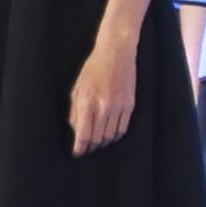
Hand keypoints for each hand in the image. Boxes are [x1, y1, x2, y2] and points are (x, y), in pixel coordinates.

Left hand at [66, 30, 142, 154]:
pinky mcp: (130, 105)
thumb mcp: (78, 88)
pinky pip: (123, 128)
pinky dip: (115, 135)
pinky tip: (110, 134)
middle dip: (91, 146)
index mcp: (87, 102)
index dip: (80, 147)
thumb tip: (76, 130)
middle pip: (97, 138)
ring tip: (98, 142)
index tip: (78, 153)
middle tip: (87, 148)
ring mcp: (119, 106)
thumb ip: (76, 111)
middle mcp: (104, 106)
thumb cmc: (93, 69)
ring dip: (103, 142)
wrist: (116, 53)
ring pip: (110, 136)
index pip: (84, 134)